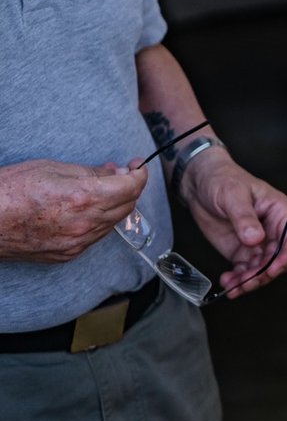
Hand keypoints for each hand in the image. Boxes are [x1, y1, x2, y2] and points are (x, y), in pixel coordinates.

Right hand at [0, 159, 146, 260]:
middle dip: (129, 188)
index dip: (140, 174)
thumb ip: (90, 173)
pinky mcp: (66, 255)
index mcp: (84, 198)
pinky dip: (98, 222)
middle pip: (127, 206)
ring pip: (112, 223)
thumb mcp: (51, 168)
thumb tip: (116, 173)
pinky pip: (94, 237)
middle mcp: (84, 225)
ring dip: (114, 206)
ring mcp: (76, 243)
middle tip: (119, 174)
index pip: (131, 188)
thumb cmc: (9, 190)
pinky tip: (85, 209)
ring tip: (99, 190)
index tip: (137, 166)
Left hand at [178, 149, 286, 297]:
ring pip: (262, 270)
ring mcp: (257, 243)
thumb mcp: (233, 195)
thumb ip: (245, 218)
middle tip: (247, 282)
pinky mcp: (241, 251)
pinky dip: (237, 280)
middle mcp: (273, 230)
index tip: (272, 269)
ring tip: (233, 286)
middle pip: (278, 260)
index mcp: (280, 213)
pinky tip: (227, 282)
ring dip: (250, 281)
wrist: (200, 184)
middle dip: (264, 274)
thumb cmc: (223, 180)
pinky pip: (245, 271)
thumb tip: (256, 238)